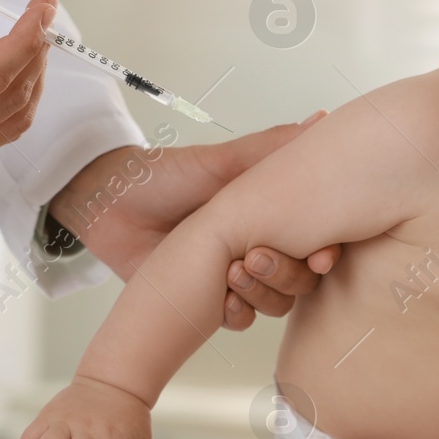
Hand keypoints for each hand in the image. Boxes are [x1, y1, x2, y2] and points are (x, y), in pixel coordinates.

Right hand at [0, 0, 54, 170]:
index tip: (41, 6)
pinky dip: (18, 99)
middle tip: (42, 14)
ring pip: (13, 120)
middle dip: (35, 52)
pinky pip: (0, 132)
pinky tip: (20, 68)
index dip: (25, 38)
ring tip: (34, 37)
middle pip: (11, 99)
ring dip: (32, 77)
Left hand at [47, 121, 342, 328]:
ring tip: (232, 273)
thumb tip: (324, 118)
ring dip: (262, 294)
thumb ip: (273, 148)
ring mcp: (237, 278)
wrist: (112, 205)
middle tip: (257, 257)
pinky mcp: (211, 302)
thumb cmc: (166, 176)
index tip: (322, 257)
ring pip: (276, 303)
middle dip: (287, 274)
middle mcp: (260, 248)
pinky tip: (221, 300)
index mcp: (272, 216)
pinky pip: (241, 320)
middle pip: (301, 279)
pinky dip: (236, 313)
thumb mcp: (222, 162)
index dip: (326, 253)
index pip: (318, 241)